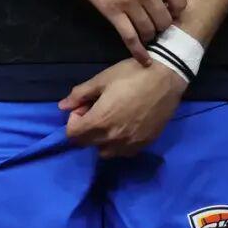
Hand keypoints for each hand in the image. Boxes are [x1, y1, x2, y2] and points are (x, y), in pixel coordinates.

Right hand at [52, 0, 187, 63]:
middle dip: (162, 24)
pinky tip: (143, 59)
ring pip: (149, 31)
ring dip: (149, 35)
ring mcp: (129, 2)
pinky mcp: (111, 11)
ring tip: (145, 32)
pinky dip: (138, 51)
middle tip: (154, 21)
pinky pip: (129, 37)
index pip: (180, 3)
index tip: (168, 10)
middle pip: (165, 21)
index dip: (176, 10)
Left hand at [59, 57, 186, 157]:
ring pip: (106, 152)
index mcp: (100, 121)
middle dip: (85, 129)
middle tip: (95, 110)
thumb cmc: (130, 75)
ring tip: (109, 119)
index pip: (73, 136)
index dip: (73, 121)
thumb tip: (62, 106)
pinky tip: (124, 126)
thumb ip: (80, 95)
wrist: (165, 79)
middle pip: (87, 144)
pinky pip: (124, 152)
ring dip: (100, 139)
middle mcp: (114, 139)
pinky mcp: (145, 144)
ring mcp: (131, 144)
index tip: (83, 107)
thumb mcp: (101, 80)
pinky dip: (117, 144)